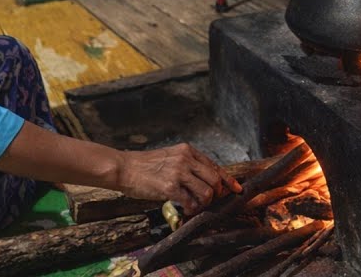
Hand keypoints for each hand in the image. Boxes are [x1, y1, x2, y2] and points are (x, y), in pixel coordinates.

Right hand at [114, 143, 242, 215]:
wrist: (124, 168)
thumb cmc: (145, 166)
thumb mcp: (170, 157)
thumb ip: (187, 165)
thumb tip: (205, 182)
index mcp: (188, 150)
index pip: (215, 166)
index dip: (228, 181)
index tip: (237, 190)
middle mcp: (186, 159)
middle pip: (215, 181)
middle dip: (215, 195)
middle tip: (206, 203)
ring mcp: (178, 172)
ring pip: (207, 193)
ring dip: (203, 205)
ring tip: (192, 207)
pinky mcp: (169, 187)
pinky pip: (191, 202)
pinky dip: (191, 209)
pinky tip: (184, 209)